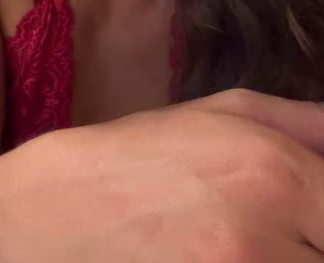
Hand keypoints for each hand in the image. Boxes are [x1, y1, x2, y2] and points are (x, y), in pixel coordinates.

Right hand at [0, 90, 323, 261]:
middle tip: (290, 229)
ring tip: (258, 241)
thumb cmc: (148, 152)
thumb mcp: (229, 113)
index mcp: (276, 174)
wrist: (61, 211)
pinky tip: (227, 256)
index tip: (314, 217)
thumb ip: (310, 124)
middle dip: (313, 238)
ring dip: (293, 256)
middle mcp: (263, 241)